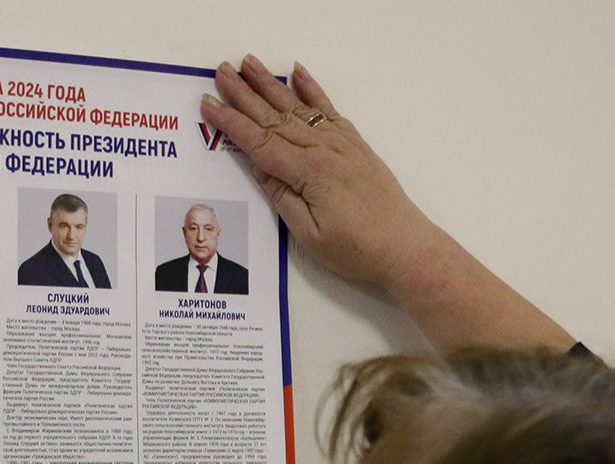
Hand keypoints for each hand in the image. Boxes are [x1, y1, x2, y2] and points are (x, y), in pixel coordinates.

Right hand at [201, 55, 573, 352]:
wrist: (406, 247)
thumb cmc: (356, 249)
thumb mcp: (308, 233)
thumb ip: (282, 196)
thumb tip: (259, 166)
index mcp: (308, 172)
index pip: (259, 142)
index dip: (230, 123)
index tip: (207, 104)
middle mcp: (324, 149)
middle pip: (274, 117)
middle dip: (243, 94)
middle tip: (219, 71)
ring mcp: (341, 144)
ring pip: (297, 108)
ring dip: (270, 85)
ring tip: (248, 63)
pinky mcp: (354, 145)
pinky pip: (329, 110)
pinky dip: (311, 90)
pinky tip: (297, 74)